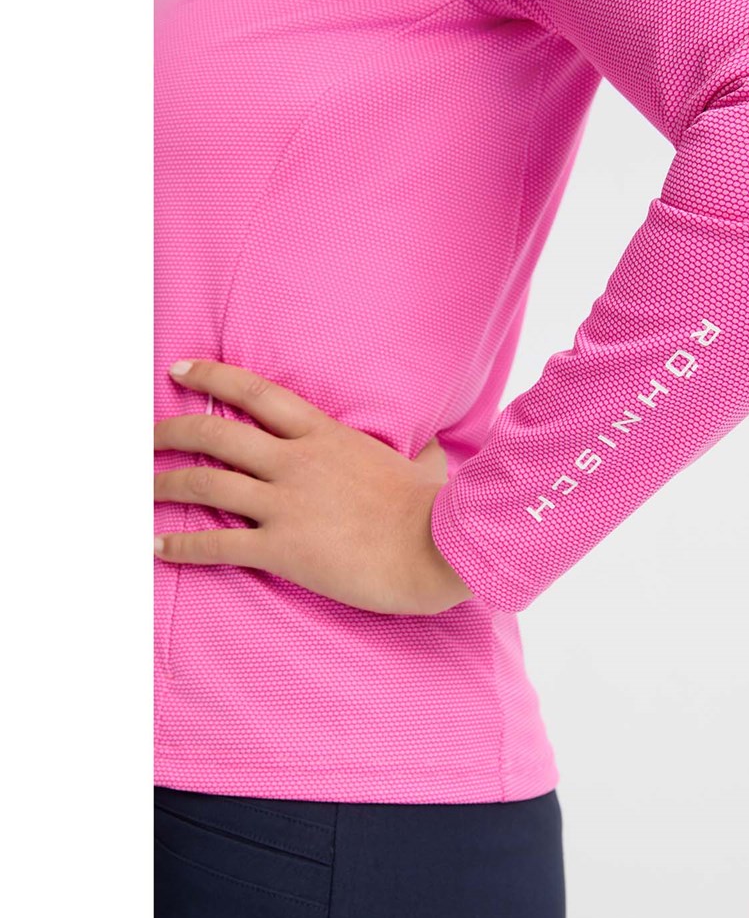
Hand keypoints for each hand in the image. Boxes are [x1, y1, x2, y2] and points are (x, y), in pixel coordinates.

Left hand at [153, 359, 473, 614]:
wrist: (435, 546)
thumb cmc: (432, 507)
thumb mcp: (423, 464)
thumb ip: (416, 452)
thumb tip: (435, 450)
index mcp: (324, 435)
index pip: (255, 394)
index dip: (211, 378)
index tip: (179, 370)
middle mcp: (295, 462)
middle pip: (216, 436)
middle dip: (171, 432)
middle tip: (147, 437)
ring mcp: (285, 504)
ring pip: (206, 485)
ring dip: (166, 485)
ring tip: (143, 488)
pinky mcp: (281, 548)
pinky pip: (218, 544)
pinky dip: (183, 546)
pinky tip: (159, 547)